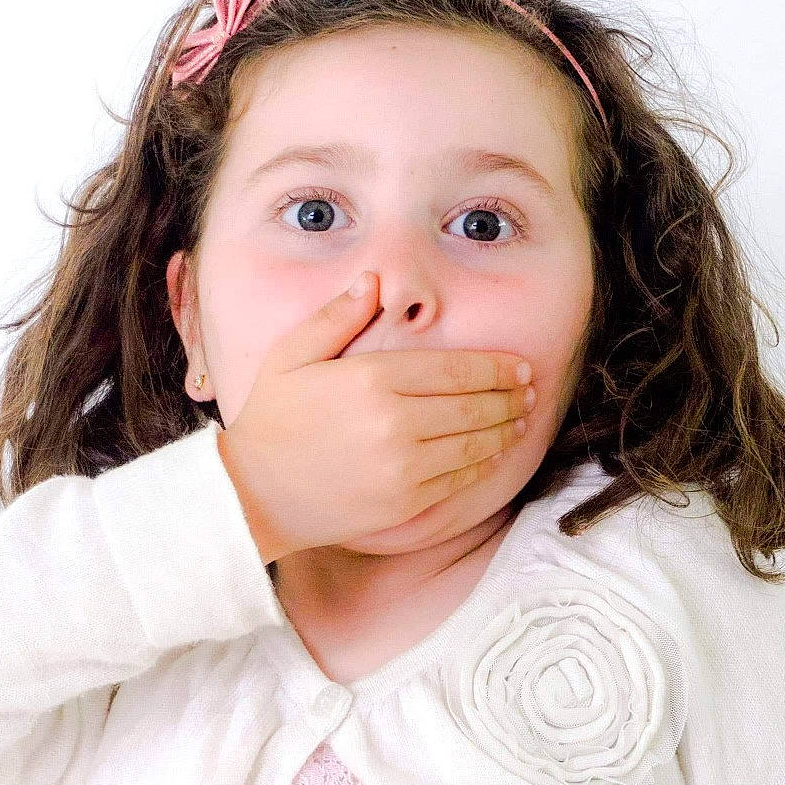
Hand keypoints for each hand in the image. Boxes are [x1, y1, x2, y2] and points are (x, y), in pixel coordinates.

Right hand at [216, 270, 534, 563]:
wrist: (254, 495)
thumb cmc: (271, 421)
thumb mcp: (290, 356)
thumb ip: (335, 317)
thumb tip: (373, 281)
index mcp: (373, 380)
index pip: (456, 370)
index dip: (496, 368)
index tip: (519, 366)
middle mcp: (396, 423)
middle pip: (474, 406)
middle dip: (509, 397)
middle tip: (530, 390)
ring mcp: (404, 467)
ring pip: (474, 444)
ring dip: (505, 429)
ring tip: (521, 418)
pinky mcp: (406, 503)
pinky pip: (459, 480)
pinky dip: (484, 464)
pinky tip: (495, 452)